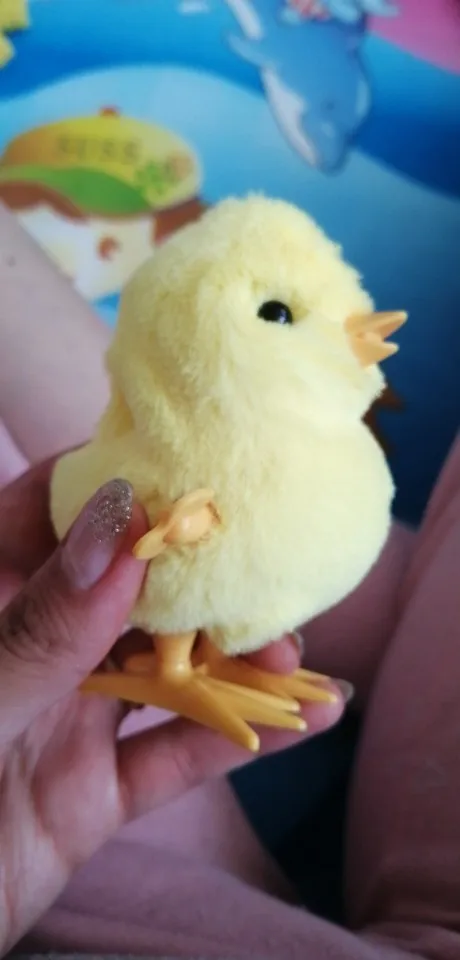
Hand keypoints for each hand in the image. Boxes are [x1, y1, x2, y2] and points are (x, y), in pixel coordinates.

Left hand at [0, 462, 344, 952]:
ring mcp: (65, 719)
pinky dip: (238, 739)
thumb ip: (45, 623)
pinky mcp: (94, 791)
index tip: (198, 474)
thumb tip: (125, 518)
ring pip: (162, 671)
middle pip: (127, 591)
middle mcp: (35, 649)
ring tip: (294, 656)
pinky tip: (306, 719)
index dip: (123, 487)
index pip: (54, 515)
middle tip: (269, 574)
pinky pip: (173, 756)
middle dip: (201, 579)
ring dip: (233, 661)